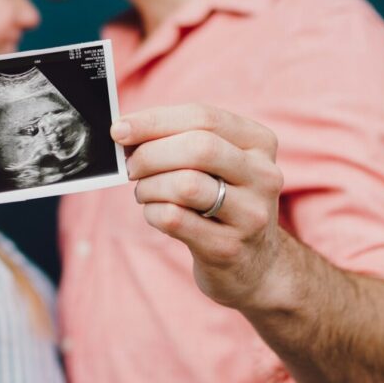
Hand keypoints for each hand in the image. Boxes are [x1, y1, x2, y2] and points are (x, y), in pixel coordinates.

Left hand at [112, 103, 284, 308]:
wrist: (255, 265)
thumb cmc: (222, 201)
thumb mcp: (217, 164)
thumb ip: (179, 140)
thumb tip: (125, 130)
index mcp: (259, 143)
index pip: (203, 117)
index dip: (154, 121)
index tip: (119, 129)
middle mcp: (263, 176)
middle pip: (198, 148)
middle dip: (151, 154)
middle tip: (130, 167)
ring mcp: (251, 215)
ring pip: (185, 185)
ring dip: (149, 186)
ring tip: (144, 192)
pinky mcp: (229, 247)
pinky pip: (175, 219)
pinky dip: (152, 212)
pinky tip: (154, 213)